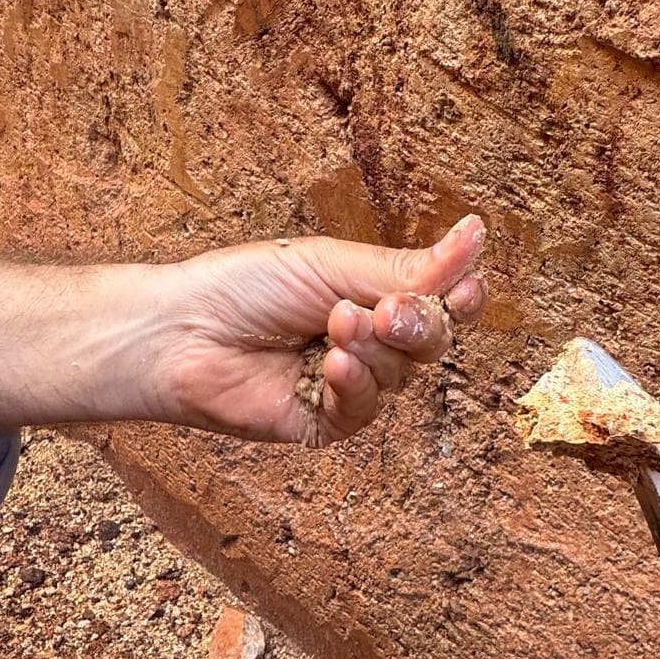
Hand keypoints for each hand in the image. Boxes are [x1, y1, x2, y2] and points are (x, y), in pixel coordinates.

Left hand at [142, 216, 487, 445]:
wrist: (183, 330)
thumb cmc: (246, 288)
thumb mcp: (332, 265)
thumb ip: (407, 267)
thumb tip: (476, 235)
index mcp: (375, 296)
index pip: (441, 301)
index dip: (459, 297)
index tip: (467, 288)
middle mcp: (371, 343)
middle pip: (431, 341)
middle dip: (417, 323)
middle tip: (387, 309)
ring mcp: (351, 385)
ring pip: (400, 374)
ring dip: (371, 348)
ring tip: (333, 324)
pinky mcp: (327, 423)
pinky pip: (365, 409)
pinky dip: (355, 384)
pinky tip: (332, 364)